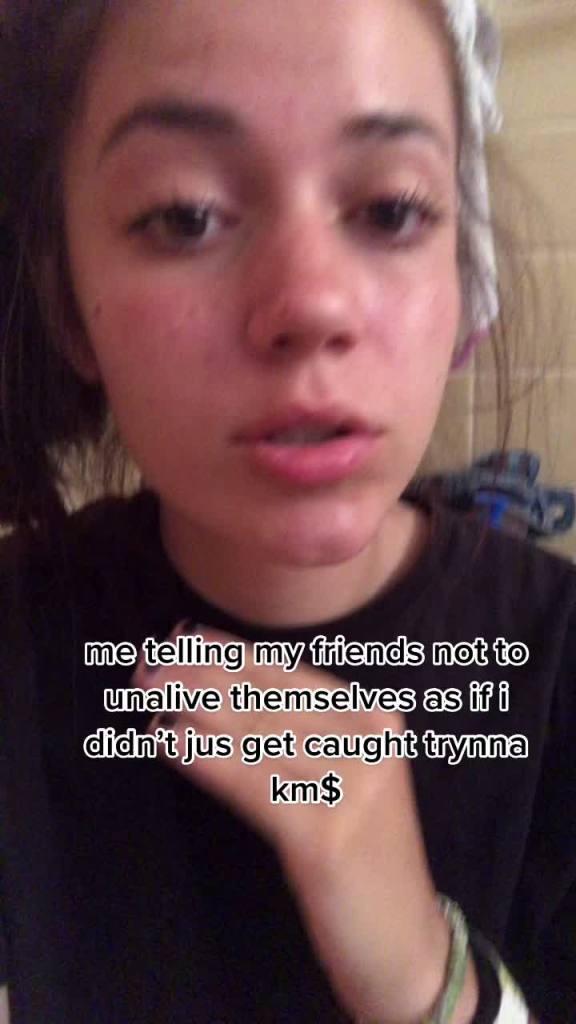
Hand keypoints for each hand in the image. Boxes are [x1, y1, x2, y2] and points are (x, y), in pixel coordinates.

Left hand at [134, 622, 477, 1022]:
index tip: (183, 637)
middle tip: (151, 661)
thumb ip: (297, 736)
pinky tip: (170, 741)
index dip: (230, 653)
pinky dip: (208, 759)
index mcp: (373, 720)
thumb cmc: (363, 858)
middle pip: (268, 698)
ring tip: (149, 688)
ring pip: (257, 734)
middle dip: (202, 675)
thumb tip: (219, 689)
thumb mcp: (341, 781)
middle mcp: (368, 743)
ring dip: (195, 707)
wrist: (405, 941)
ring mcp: (352, 788)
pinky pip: (253, 786)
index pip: (289, 673)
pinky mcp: (326, 837)